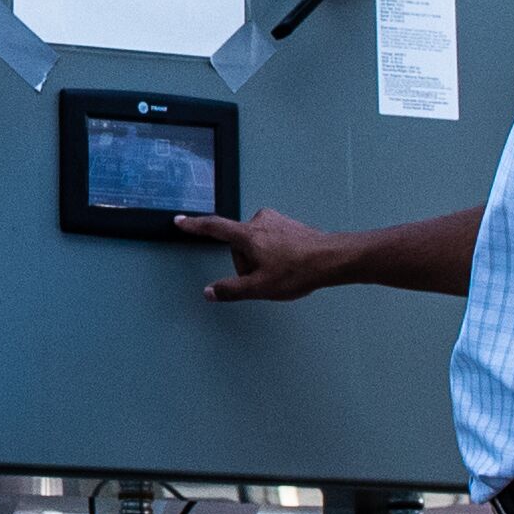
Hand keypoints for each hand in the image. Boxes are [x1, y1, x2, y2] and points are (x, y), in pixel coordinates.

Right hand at [182, 207, 333, 300]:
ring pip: (255, 243)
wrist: (332, 258)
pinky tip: (288, 265)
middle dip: (246, 263)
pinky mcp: (288, 224)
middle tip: (265, 279)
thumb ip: (231, 290)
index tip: (180, 221)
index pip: (214, 228)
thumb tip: (209, 292)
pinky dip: (274, 253)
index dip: (195, 226)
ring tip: (281, 272)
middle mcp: (260, 221)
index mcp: (248, 235)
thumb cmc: (297, 271)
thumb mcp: (260, 287)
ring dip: (260, 259)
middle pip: (238, 245)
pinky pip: (270, 240)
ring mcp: (276, 220)